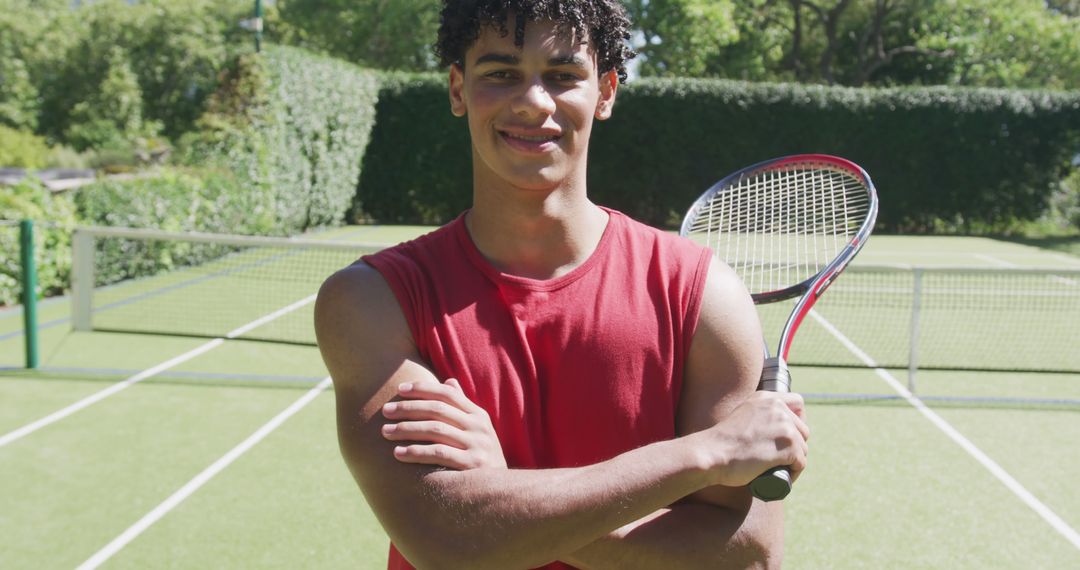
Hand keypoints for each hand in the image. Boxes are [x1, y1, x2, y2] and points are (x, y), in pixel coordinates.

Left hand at [381, 378, 506, 469]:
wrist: (502, 490)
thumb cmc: (482, 456)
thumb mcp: (477, 429)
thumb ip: (463, 406)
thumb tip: (449, 381)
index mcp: (478, 415)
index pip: (447, 394)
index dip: (422, 389)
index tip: (399, 390)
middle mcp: (478, 427)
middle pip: (437, 410)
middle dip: (408, 408)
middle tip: (385, 411)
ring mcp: (476, 445)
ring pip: (435, 430)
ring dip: (407, 429)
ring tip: (386, 432)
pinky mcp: (471, 465)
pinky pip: (438, 454)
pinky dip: (416, 452)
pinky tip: (398, 454)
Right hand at [695, 391, 808, 487]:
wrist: (712, 454)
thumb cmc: (721, 443)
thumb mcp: (740, 416)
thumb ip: (755, 415)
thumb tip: (768, 429)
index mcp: (766, 397)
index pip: (798, 403)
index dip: (798, 421)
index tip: (787, 436)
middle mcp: (778, 407)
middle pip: (803, 430)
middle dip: (795, 445)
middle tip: (779, 458)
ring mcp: (785, 425)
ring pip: (803, 448)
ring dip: (794, 461)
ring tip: (777, 469)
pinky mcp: (788, 445)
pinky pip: (801, 463)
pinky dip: (794, 473)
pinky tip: (782, 475)